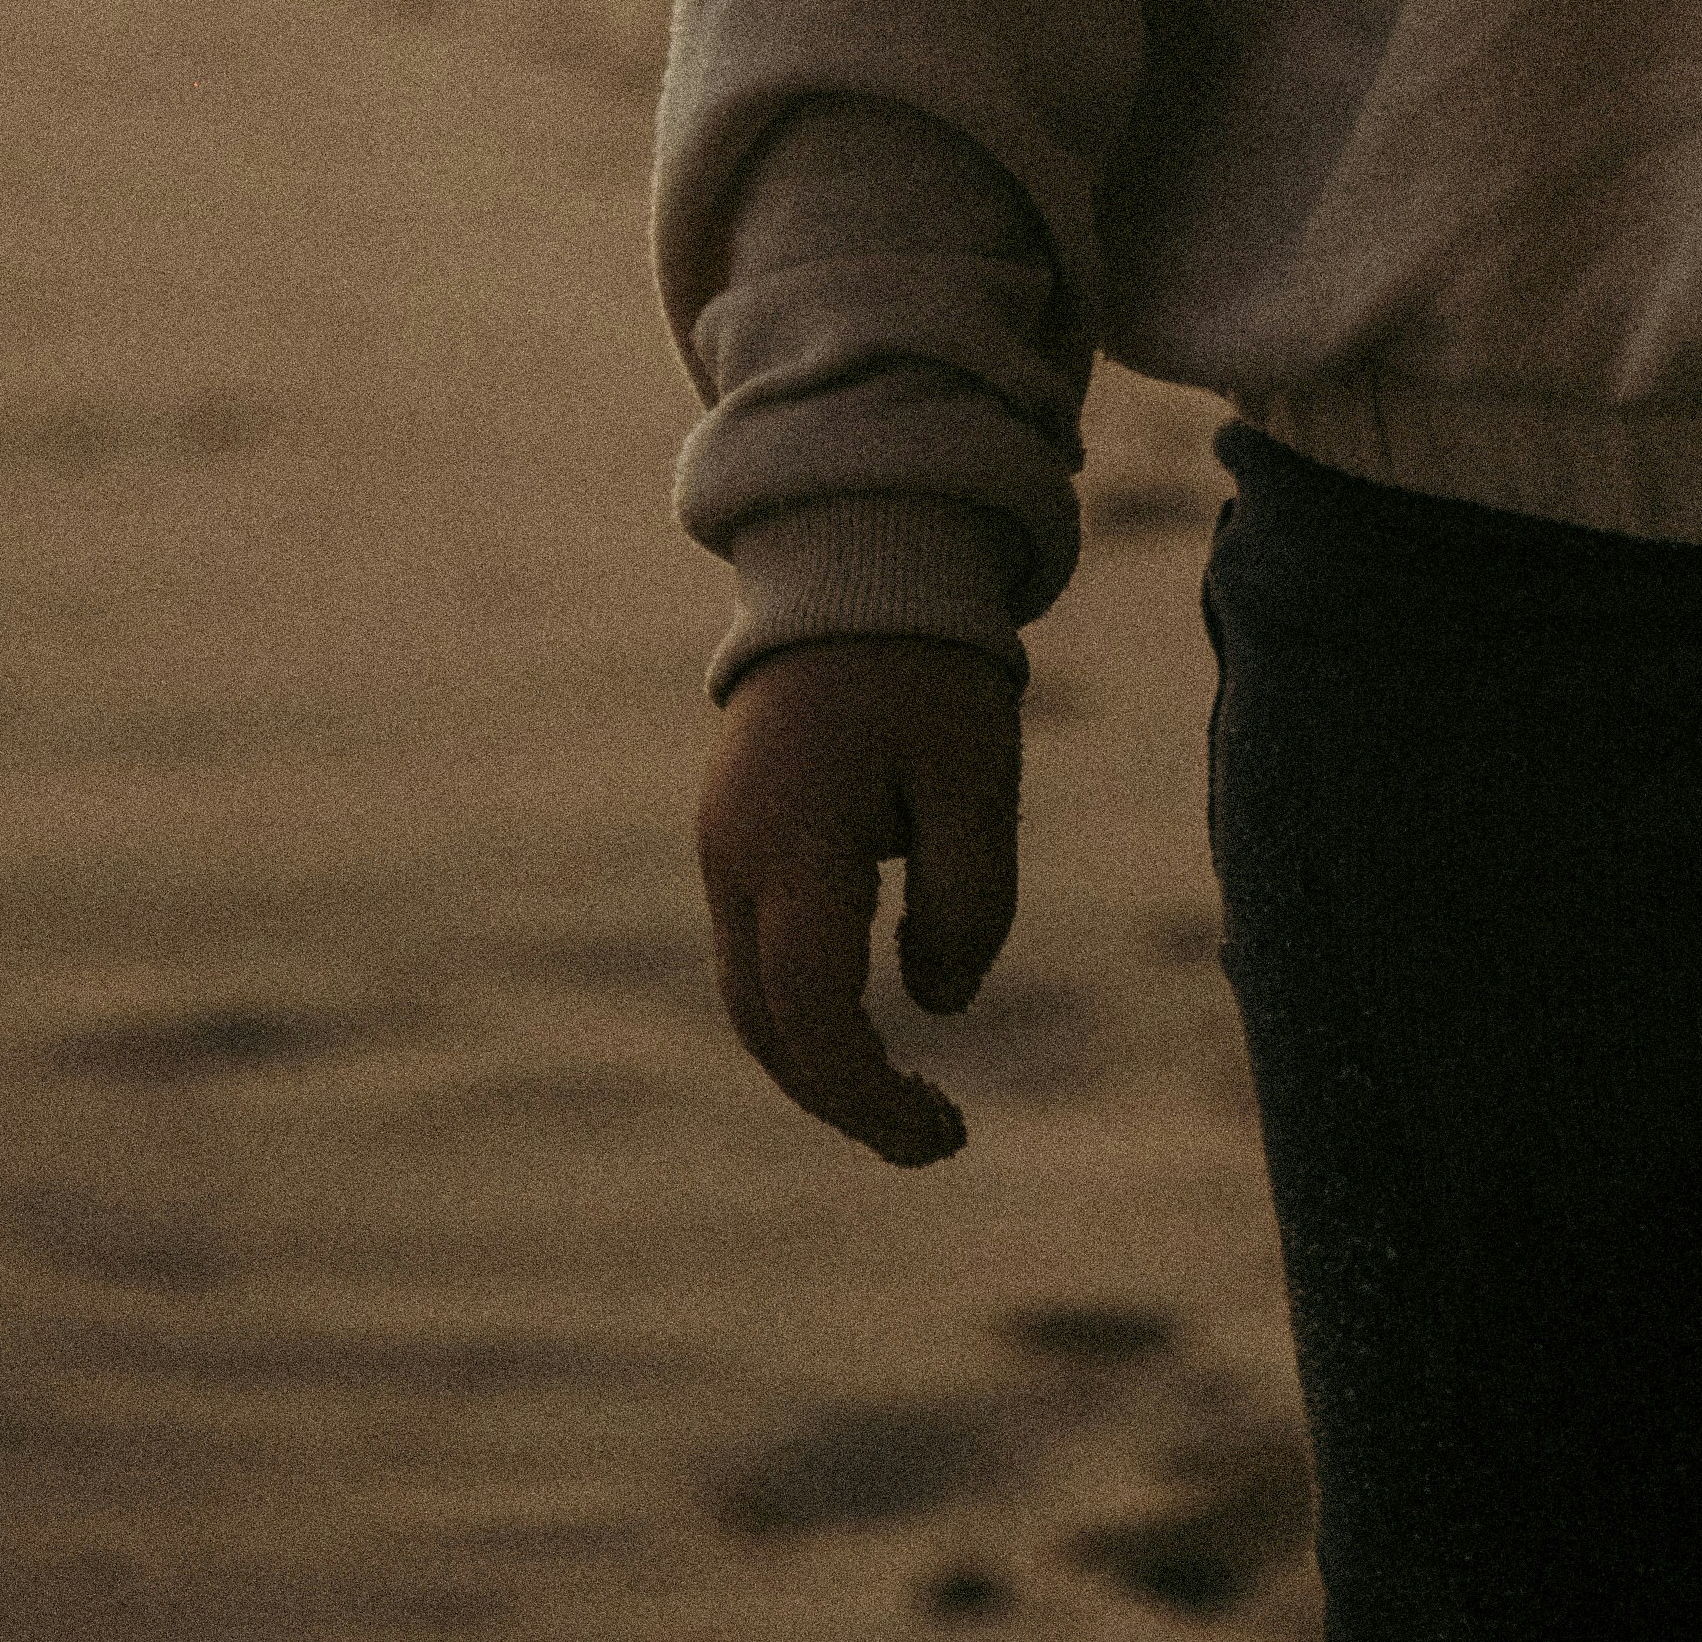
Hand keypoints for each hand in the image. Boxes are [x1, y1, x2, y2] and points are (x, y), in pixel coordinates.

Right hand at [697, 634, 1023, 1162]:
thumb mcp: (978, 777)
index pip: (815, 1017)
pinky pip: (756, 955)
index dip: (872, 1096)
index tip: (946, 1134)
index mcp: (794, 845)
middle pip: (769, 1027)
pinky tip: (875, 1028)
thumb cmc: (928, 669)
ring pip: (752, 1000)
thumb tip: (940, 1005)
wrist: (856, 564)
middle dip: (845, 1098)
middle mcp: (736, 859)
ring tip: (913, 1102)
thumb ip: (971, 899)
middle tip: (940, 1137)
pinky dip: (807, 1011)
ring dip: (821, 1063)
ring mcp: (723, 848)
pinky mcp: (734, 838)